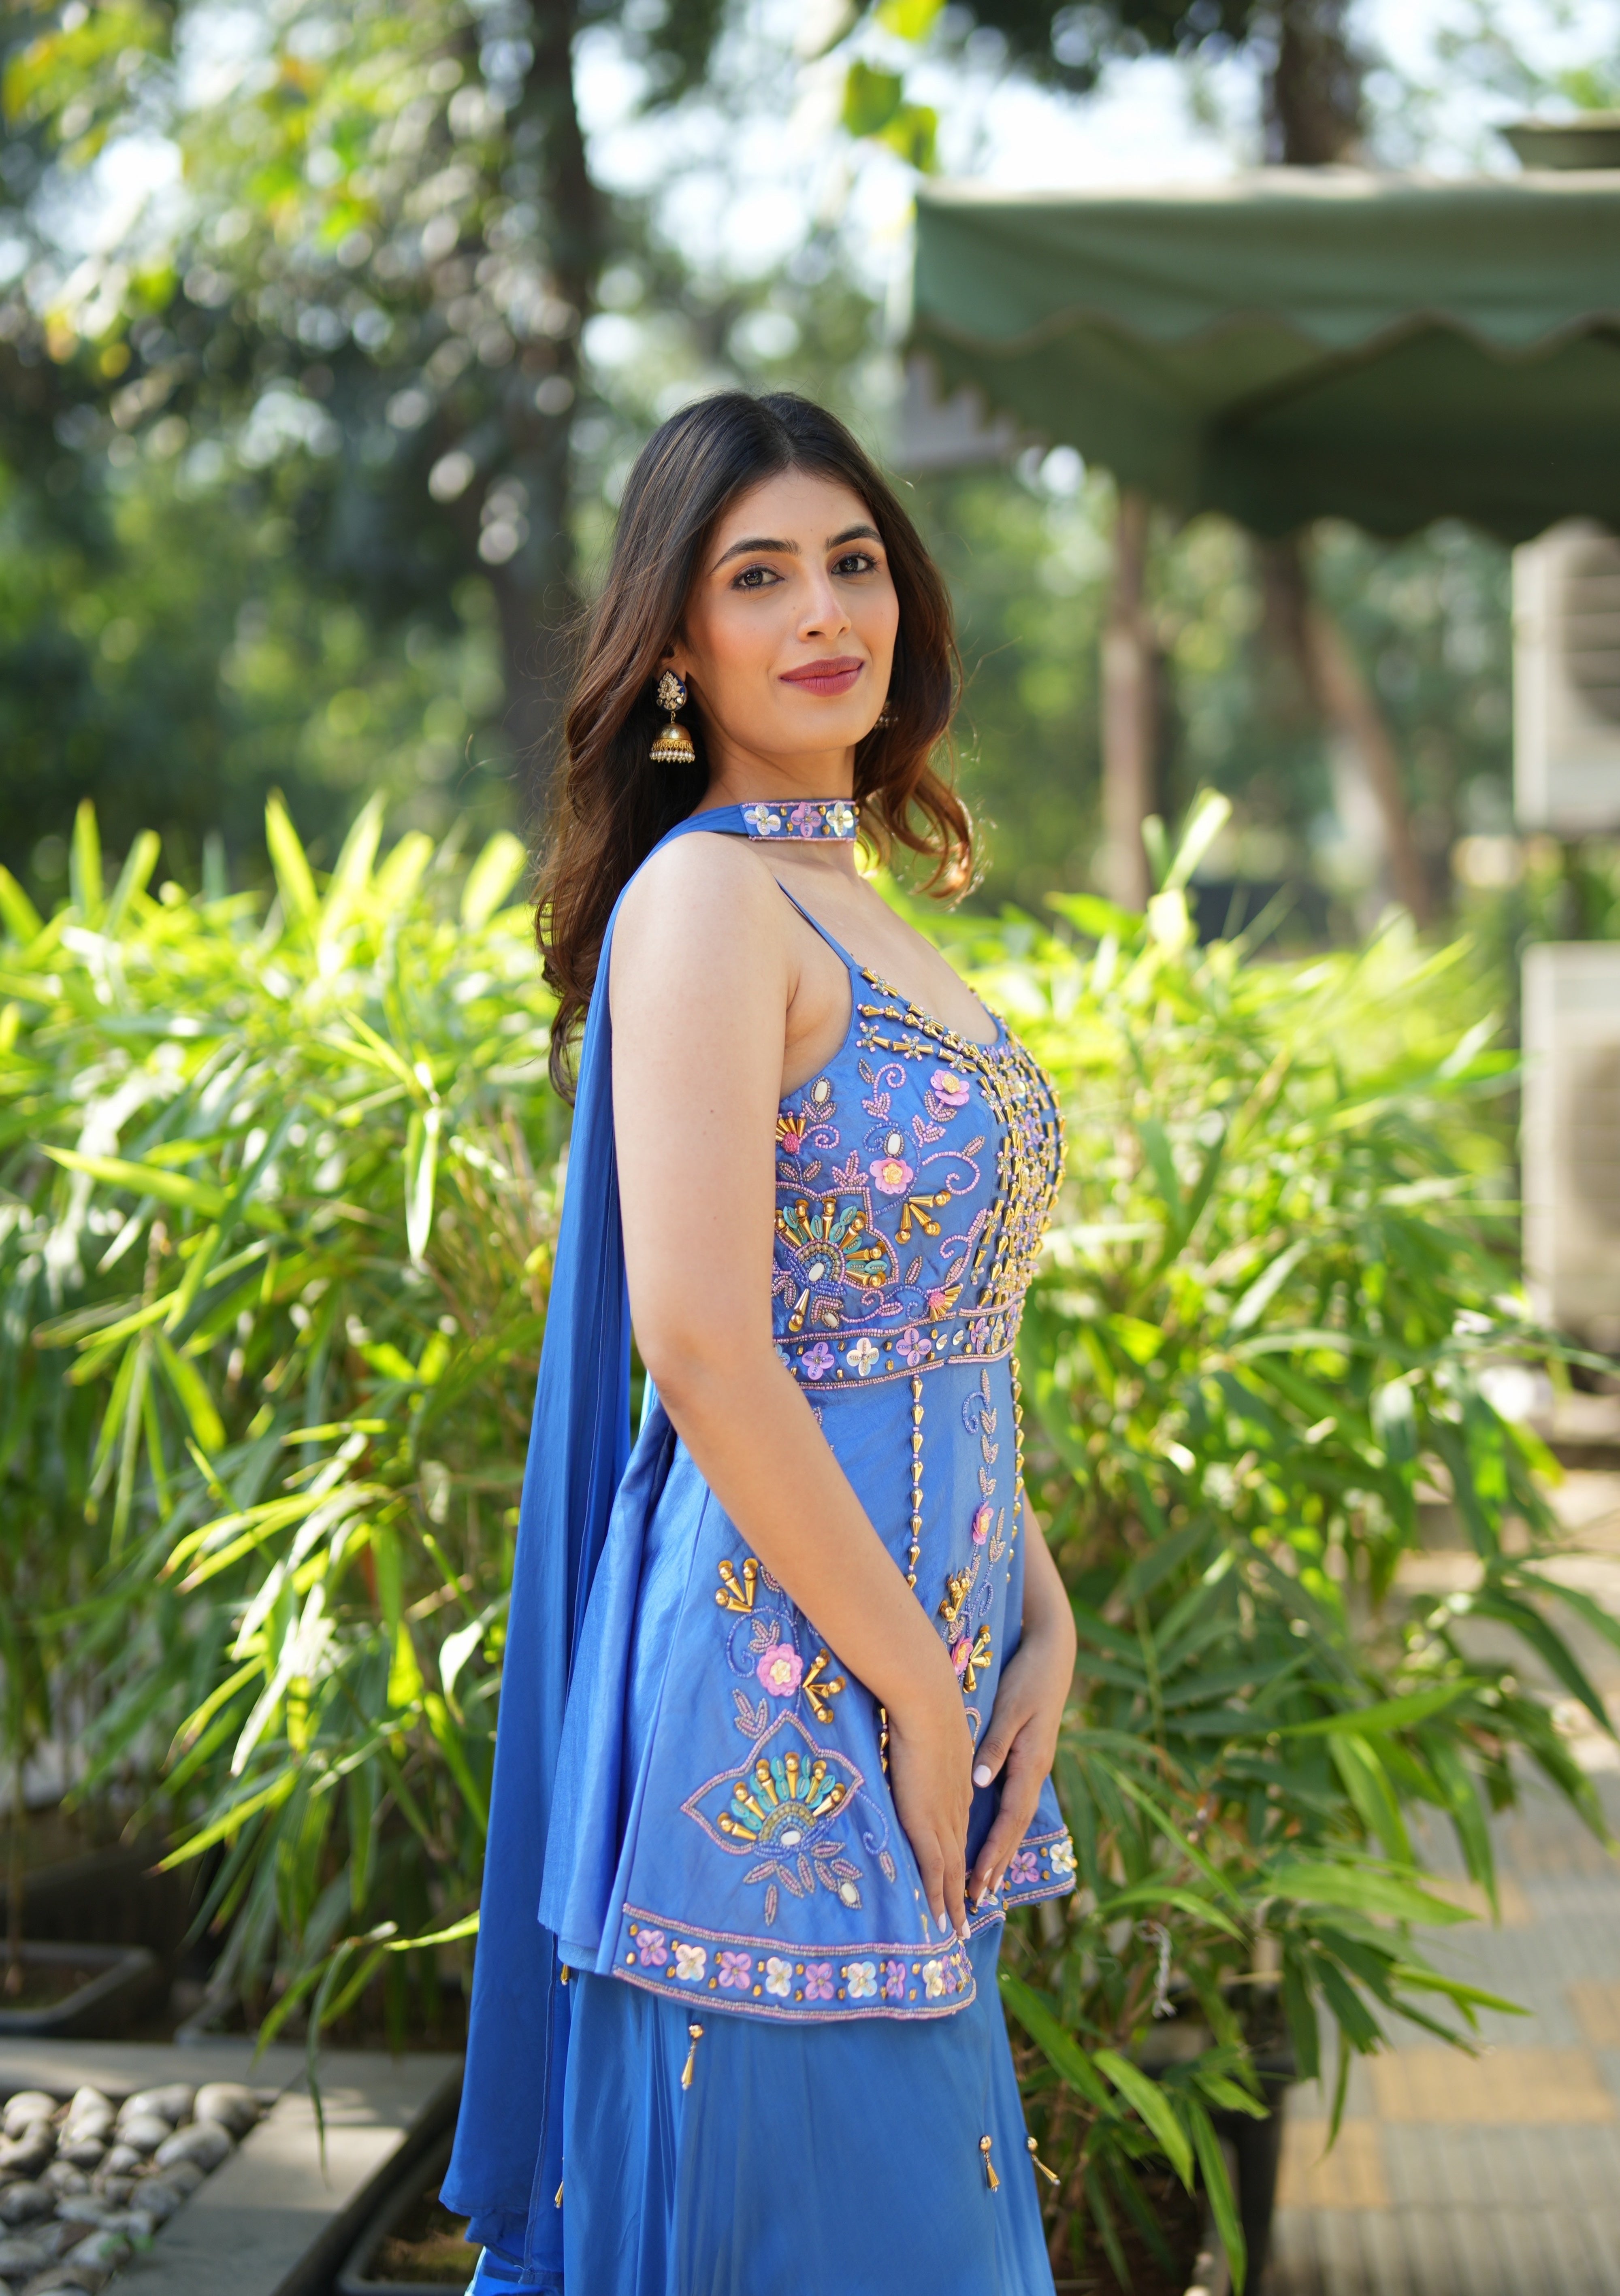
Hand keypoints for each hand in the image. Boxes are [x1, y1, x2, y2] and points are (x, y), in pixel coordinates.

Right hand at [886, 1679, 975, 1943]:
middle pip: (960, 1858)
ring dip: (954, 1903)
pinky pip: (934, 1869)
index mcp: (956, 1788)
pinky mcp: (927, 1822)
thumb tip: (917, 1749)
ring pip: (951, 1871)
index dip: (960, 1858)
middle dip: (962, 1892)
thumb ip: (926, 1751)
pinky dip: (937, 1896)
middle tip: (964, 1922)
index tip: (961, 1878)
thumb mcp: (928, 1734)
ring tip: (956, 1930)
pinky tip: (939, 1918)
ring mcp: (943, 1817)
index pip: (959, 1832)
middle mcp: (955, 1808)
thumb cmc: (922, 1707)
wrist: (927, 1701)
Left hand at [967, 1616, 1073, 1907]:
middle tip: (977, 1899)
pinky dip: (1004, 1827)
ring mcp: (1034, 1766)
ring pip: (1016, 1818)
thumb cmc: (1028, 1677)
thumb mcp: (1011, 1708)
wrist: (1052, 1653)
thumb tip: (980, 1783)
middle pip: (1015, 1828)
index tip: (977, 1882)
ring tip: (986, 1884)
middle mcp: (1035, 1771)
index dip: (993, 1852)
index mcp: (1031, 1762)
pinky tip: (995, 1840)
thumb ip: (995, 1745)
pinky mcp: (1028, 1758)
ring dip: (1001, 1851)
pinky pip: (1015, 1802)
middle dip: (997, 1864)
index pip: (1010, 1819)